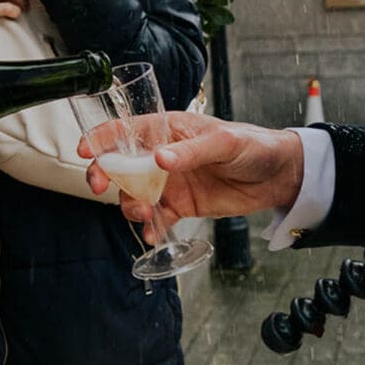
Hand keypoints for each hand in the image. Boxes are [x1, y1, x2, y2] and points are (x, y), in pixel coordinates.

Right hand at [80, 112, 304, 238]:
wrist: (280, 176)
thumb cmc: (253, 145)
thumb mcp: (224, 143)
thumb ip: (191, 151)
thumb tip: (159, 159)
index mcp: (168, 130)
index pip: (125, 130)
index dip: (101, 138)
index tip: (85, 152)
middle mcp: (161, 154)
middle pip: (121, 164)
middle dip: (106, 175)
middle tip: (102, 188)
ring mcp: (169, 181)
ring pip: (134, 193)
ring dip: (129, 204)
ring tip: (141, 214)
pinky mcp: (181, 205)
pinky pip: (157, 217)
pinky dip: (150, 227)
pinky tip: (153, 235)